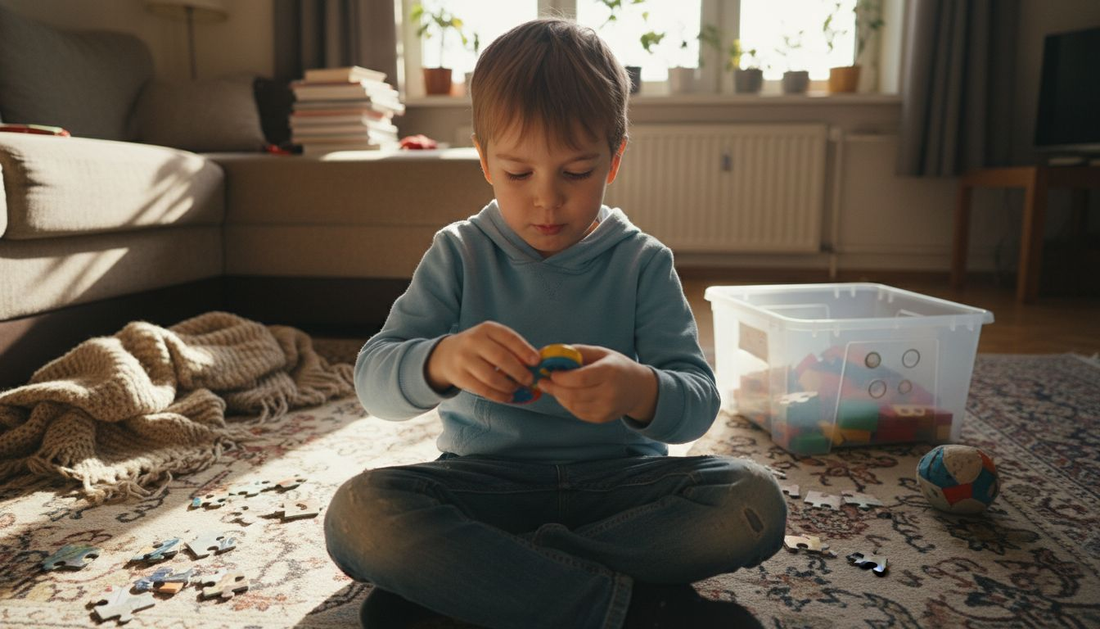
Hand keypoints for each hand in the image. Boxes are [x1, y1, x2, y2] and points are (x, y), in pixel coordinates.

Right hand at [426, 322, 540, 402]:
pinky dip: (498, 395)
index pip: (509, 338)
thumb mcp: (492, 338)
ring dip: (509, 386)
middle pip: (501, 358)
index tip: (537, 362)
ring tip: (517, 388)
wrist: (446, 354)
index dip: (525, 350)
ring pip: (492, 377)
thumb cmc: (479, 347)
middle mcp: (474, 341)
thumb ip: (511, 347)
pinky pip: (483, 389)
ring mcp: (464, 359)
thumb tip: (535, 362)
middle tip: (529, 380)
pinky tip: (507, 396)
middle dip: (519, 372)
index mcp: (486, 329)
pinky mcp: (460, 377)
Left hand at [538, 345, 657, 423]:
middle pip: (575, 394)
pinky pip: (579, 413)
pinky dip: (568, 404)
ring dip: (559, 396)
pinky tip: (565, 395)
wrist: (638, 389)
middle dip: (554, 389)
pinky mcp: (602, 418)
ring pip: (574, 405)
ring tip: (553, 387)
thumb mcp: (602, 353)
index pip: (581, 378)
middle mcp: (610, 392)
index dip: (562, 378)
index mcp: (609, 372)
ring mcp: (606, 408)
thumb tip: (551, 353)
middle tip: (542, 382)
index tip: (550, 373)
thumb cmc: (617, 367)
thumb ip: (578, 352)